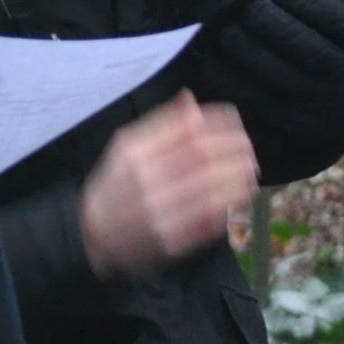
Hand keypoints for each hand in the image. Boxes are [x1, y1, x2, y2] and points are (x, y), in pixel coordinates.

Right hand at [79, 95, 258, 278]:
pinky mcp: (172, 242)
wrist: (93, 236)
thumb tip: (190, 100)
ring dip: (239, 178)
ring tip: (250, 169)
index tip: (234, 119)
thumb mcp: (125, 146)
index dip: (218, 122)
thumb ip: (160, 123)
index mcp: (135, 155)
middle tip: (248, 146)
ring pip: (213, 192)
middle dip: (235, 150)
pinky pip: (210, 222)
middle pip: (204, 160)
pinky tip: (240, 195)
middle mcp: (147, 183)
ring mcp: (160, 215)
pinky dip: (230, 206)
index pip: (188, 131)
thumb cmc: (114, 185)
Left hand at [197, 0, 343, 119]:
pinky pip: (255, 98)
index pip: (332, 14)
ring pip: (269, 68)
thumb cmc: (326, 53)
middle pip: (293, 39)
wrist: (341, 115)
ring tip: (220, 28)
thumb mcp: (335, 29)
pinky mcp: (297, 126)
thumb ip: (313, 1)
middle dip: (258, 16)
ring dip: (237, 43)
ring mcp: (322, 105)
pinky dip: (228, 77)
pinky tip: (212, 60)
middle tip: (239, 6)